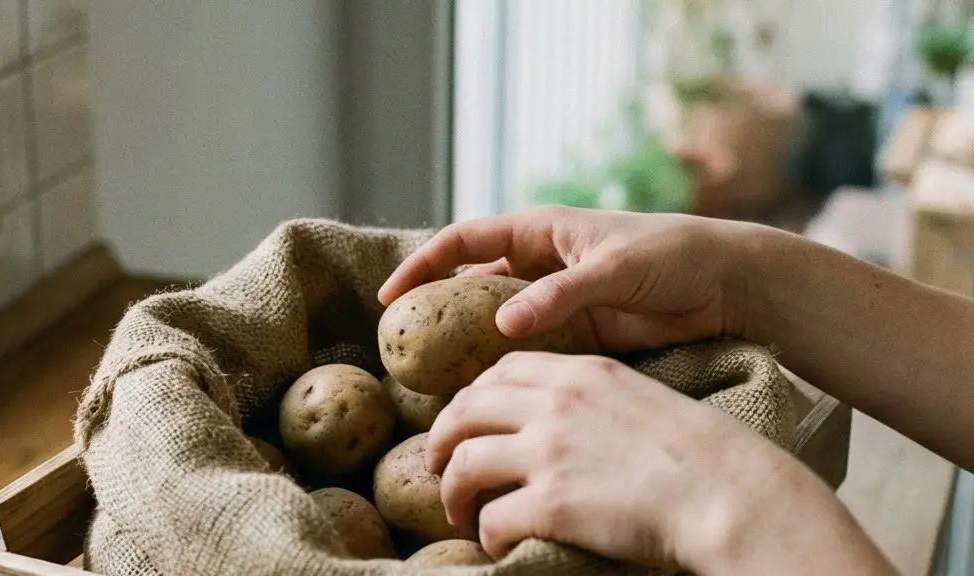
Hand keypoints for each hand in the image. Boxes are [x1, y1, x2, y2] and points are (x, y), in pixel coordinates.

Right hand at [378, 206, 755, 352]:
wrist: (725, 283)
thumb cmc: (672, 255)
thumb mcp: (614, 267)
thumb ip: (561, 293)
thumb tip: (505, 324)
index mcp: (541, 231)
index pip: (465, 241)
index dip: (423, 264)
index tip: (391, 297)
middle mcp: (540, 264)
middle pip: (472, 284)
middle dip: (438, 310)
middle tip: (405, 349)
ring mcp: (556, 301)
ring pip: (497, 321)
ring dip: (470, 344)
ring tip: (438, 380)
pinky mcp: (578, 332)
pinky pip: (531, 348)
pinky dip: (509, 366)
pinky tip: (491, 391)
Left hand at [426, 352, 897, 574]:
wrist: (730, 493)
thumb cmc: (700, 453)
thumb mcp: (640, 398)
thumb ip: (593, 400)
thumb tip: (557, 424)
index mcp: (580, 373)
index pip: (501, 371)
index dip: (472, 397)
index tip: (467, 421)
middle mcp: (555, 404)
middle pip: (465, 411)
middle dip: (441, 439)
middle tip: (437, 465)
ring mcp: (549, 451)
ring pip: (463, 463)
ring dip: (451, 491)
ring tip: (457, 511)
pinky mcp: (550, 503)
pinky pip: (492, 518)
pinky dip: (486, 533)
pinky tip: (497, 541)